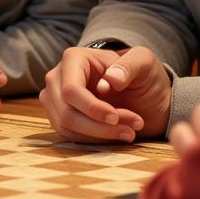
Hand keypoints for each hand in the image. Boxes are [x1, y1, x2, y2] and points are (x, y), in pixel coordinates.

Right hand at [40, 45, 170, 142]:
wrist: (142, 93)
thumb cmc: (141, 74)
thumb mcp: (144, 63)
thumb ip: (129, 66)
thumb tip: (110, 80)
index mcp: (73, 58)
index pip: (71, 90)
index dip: (92, 108)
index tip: (115, 117)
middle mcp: (58, 77)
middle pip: (66, 112)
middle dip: (99, 126)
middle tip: (130, 128)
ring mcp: (55, 98)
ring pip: (66, 126)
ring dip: (99, 134)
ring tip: (128, 131)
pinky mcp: (59, 116)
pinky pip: (70, 135)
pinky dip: (94, 139)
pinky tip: (115, 134)